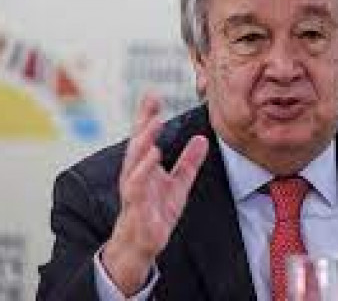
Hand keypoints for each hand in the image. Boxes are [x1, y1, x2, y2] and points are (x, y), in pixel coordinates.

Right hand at [102, 94, 208, 294]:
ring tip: (154, 124)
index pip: (145, 137)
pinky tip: (153, 156)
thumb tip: (202, 139)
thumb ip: (189, 162)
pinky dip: (144, 170)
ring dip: (143, 141)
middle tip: (152, 102)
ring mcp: (134, 189)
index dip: (148, 116)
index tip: (153, 94)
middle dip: (143, 121)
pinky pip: (137, 185)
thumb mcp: (179, 183)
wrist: (143, 243)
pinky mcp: (136, 206)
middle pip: (137, 143)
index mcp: (144, 166)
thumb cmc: (157, 211)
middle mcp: (135, 173)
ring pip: (135, 161)